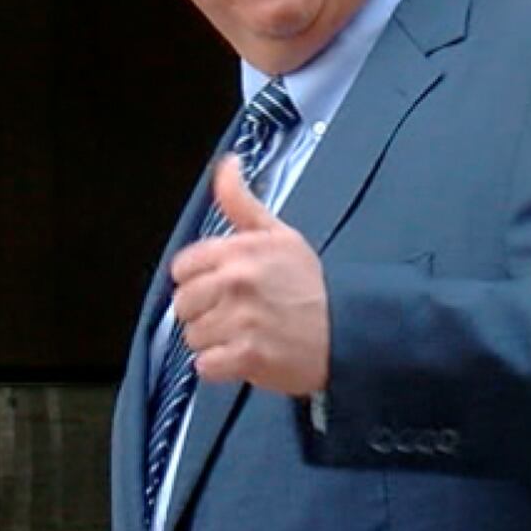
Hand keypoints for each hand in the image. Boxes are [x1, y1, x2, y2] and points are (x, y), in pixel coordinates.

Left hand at [170, 156, 329, 395]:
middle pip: (183, 305)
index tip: (220, 287)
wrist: (348, 329)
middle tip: (236, 315)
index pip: (182, 268)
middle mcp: (237, 282)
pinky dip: (220, 367)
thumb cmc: (312, 284)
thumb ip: (242, 201)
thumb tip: (227, 163)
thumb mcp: (280, 234)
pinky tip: (243, 356)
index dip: (198, 280)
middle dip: (204, 312)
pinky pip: (205, 366)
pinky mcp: (247, 356)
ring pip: (193, 337)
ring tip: (245, 335)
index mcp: (239, 250)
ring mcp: (241, 320)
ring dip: (214, 342)